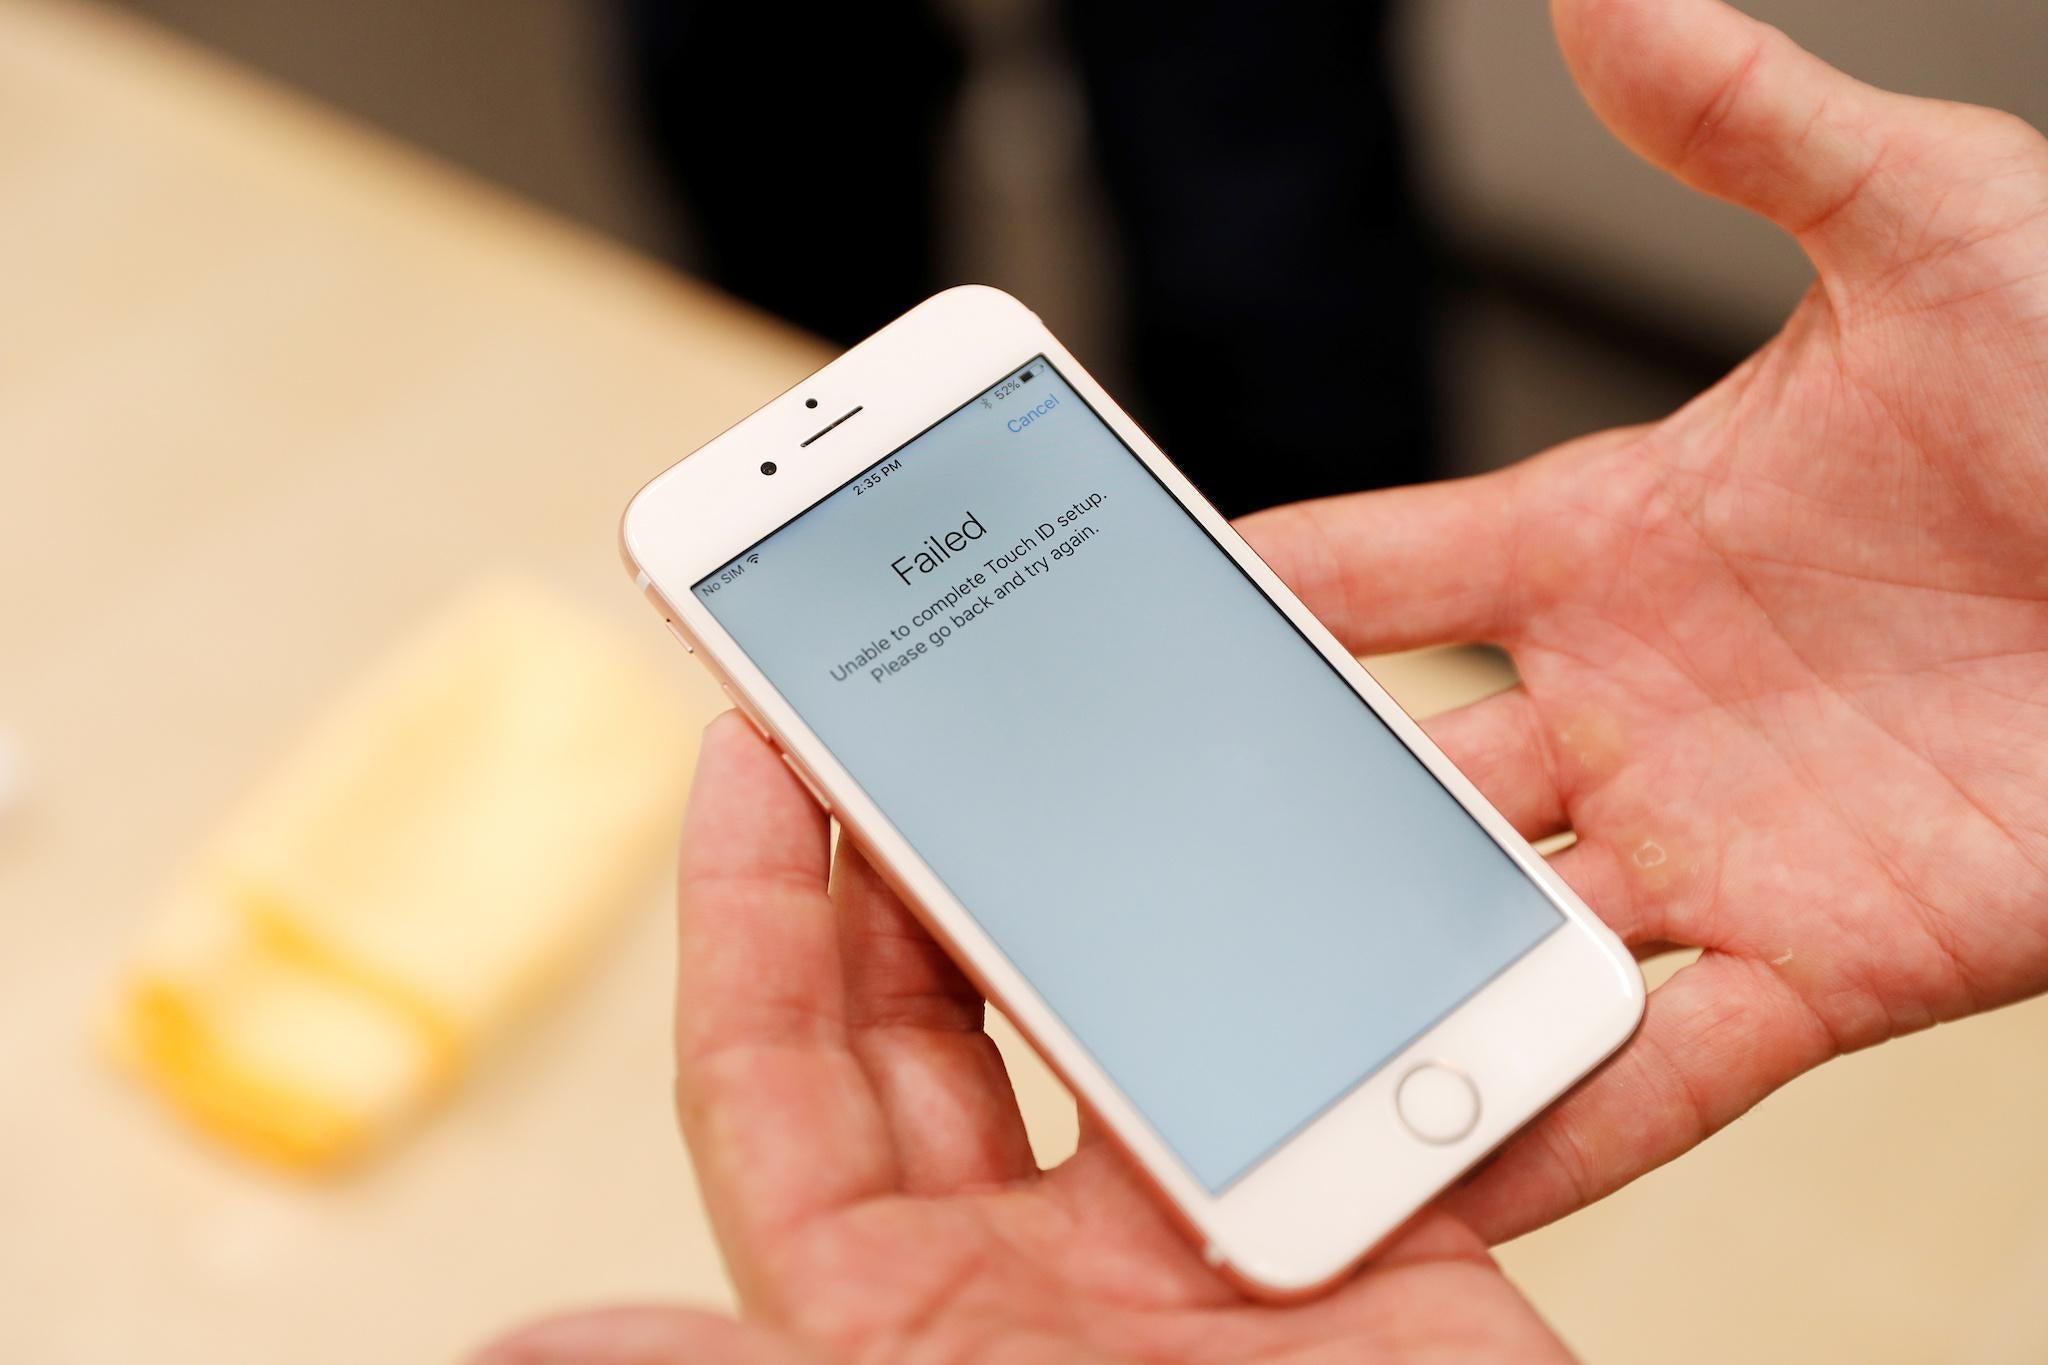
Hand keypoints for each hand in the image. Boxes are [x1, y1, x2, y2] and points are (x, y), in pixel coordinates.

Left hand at [477, 712, 1572, 1362]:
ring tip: (1067, 739)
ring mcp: (1174, 1246)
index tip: (747, 744)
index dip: (748, 905)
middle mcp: (1016, 1271)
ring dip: (1084, 882)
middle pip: (927, 1012)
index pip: (771, 1069)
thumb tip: (509, 1353)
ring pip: (1096, 1008)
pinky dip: (1289, 952)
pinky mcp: (1340, 1224)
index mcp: (887, 1316)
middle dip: (904, 852)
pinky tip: (1281, 849)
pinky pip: (1290, 1047)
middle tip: (899, 695)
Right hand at [1239, 0, 2047, 1241]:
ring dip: (1375, 1004)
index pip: (1361, 579)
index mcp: (1606, 540)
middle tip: (1118, 883)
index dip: (1229, 601)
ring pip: (1488, 946)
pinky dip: (1551, 1127)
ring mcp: (1713, 843)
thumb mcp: (1931, 229)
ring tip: (1244, 1067)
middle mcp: (1627, 705)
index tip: (1090, 629)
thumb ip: (1750, 129)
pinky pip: (1659, 1068)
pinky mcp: (1830, 962)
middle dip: (1261, 832)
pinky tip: (1440, 1174)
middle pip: (1386, 785)